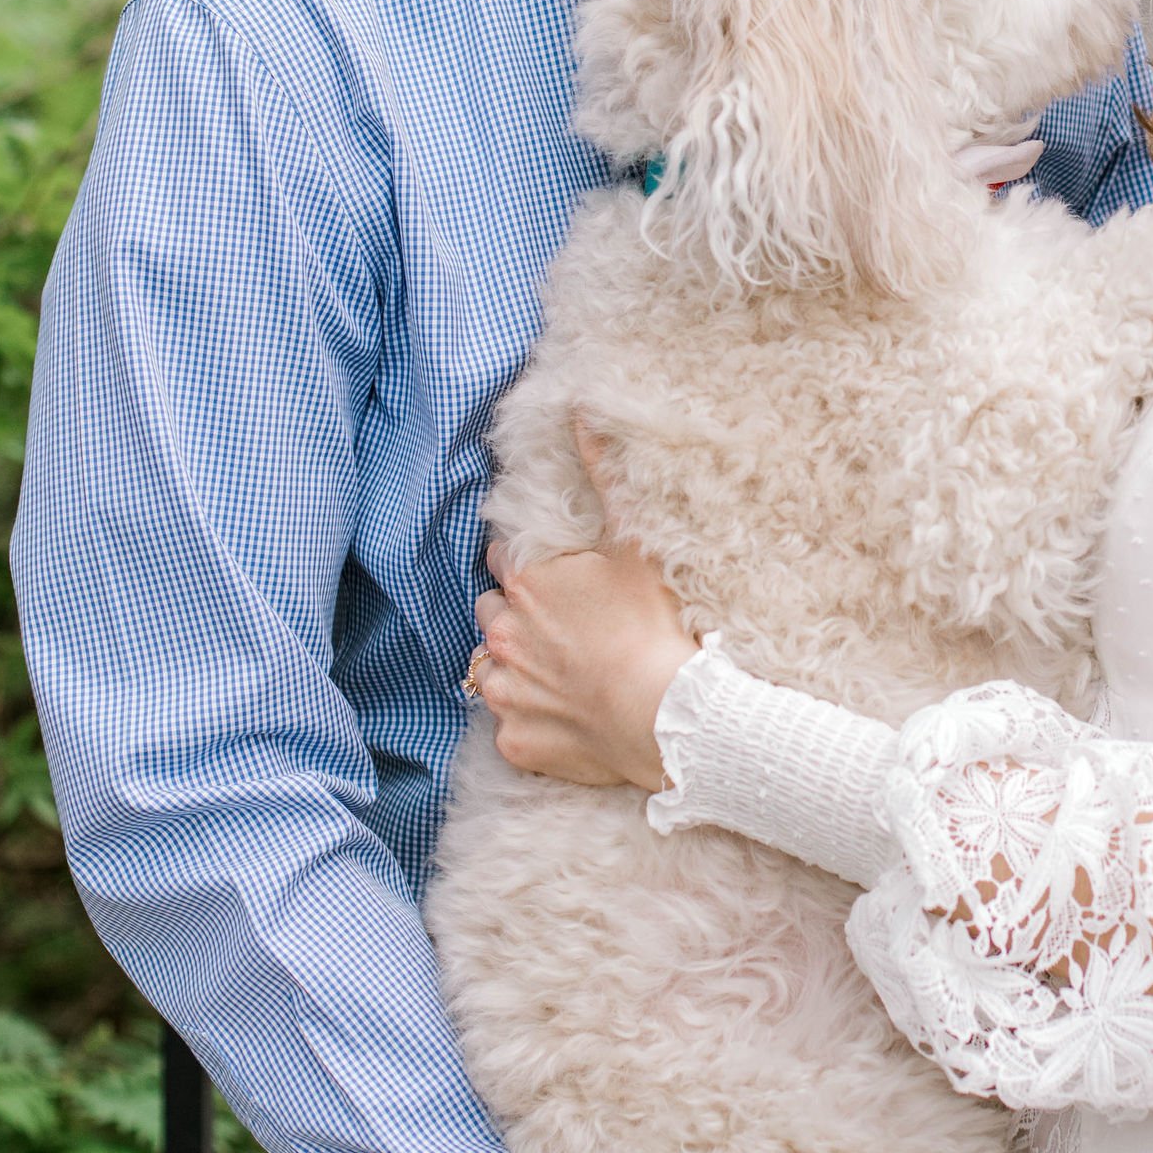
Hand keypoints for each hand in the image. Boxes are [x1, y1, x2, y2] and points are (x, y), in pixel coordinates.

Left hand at [470, 429, 694, 790]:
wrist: (666, 715)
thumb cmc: (652, 626)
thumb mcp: (633, 543)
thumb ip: (603, 474)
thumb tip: (580, 412)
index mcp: (526, 584)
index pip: (502, 563)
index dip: (530, 571)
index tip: (558, 585)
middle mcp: (501, 633)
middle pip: (491, 613)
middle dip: (515, 617)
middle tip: (561, 630)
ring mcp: (503, 691)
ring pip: (487, 669)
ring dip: (511, 667)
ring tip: (558, 674)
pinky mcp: (513, 740)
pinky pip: (507, 724)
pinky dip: (527, 720)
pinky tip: (563, 716)